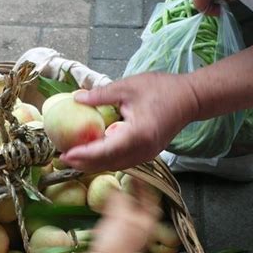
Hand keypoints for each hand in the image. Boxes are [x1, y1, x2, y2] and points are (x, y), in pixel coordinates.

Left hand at [60, 73, 198, 172]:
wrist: (191, 98)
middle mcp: (142, 150)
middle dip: (83, 163)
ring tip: (72, 158)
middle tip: (61, 158)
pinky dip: (105, 160)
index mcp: (137, 134)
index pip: (105, 151)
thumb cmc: (162, 89)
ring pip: (115, 165)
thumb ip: (101, 94)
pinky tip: (92, 153)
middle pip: (107, 163)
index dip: (83, 154)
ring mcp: (147, 155)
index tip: (65, 154)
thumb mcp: (128, 86)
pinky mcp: (147, 154)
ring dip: (93, 164)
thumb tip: (76, 98)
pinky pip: (122, 161)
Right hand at [77, 181, 161, 252]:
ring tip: (116, 187)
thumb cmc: (117, 242)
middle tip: (127, 178)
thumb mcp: (122, 216)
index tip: (139, 174)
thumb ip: (120, 198)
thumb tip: (116, 185)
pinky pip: (114, 217)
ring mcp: (127, 231)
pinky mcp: (114, 235)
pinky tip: (105, 202)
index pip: (151, 198)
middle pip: (139, 203)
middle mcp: (140, 226)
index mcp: (147, 221)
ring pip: (127, 209)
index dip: (146, 185)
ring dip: (121, 198)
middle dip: (133, 191)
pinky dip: (111, 208)